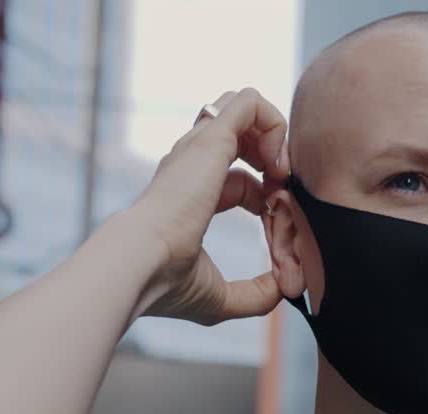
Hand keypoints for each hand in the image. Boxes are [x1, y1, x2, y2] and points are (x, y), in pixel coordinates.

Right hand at [129, 88, 289, 325]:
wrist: (142, 265)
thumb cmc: (167, 283)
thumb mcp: (221, 297)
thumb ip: (255, 295)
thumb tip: (284, 291)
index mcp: (190, 196)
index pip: (240, 181)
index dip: (268, 198)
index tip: (278, 227)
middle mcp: (192, 165)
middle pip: (246, 142)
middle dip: (276, 166)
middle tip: (286, 200)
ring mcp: (199, 148)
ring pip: (246, 110)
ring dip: (276, 139)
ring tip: (284, 174)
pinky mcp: (211, 137)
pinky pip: (251, 102)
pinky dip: (276, 126)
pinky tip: (279, 165)